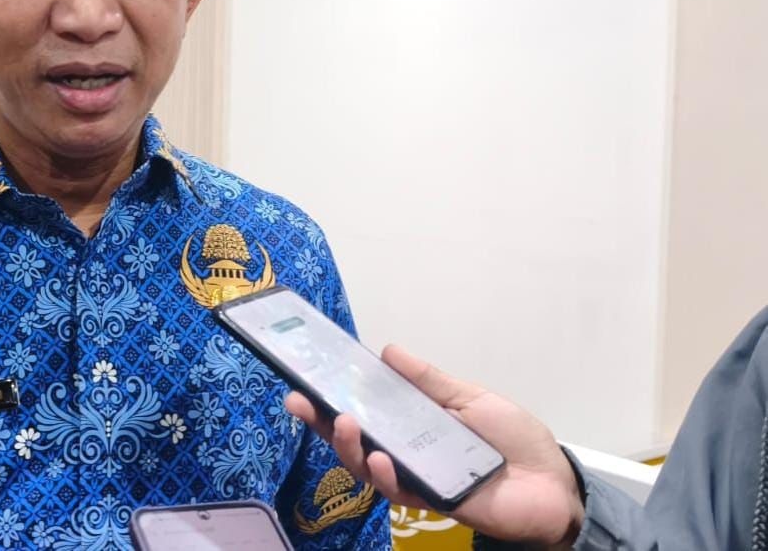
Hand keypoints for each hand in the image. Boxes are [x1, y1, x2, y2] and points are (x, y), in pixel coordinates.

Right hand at [284, 345, 584, 546]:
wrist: (553, 483)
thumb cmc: (515, 439)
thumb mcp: (471, 398)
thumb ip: (430, 380)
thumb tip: (388, 351)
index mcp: (412, 422)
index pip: (364, 407)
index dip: (331, 394)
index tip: (305, 376)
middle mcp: (407, 450)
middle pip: (353, 438)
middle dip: (321, 420)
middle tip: (300, 400)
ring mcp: (416, 477)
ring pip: (367, 466)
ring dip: (347, 446)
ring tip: (342, 423)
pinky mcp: (432, 501)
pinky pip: (398, 492)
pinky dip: (386, 475)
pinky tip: (380, 459)